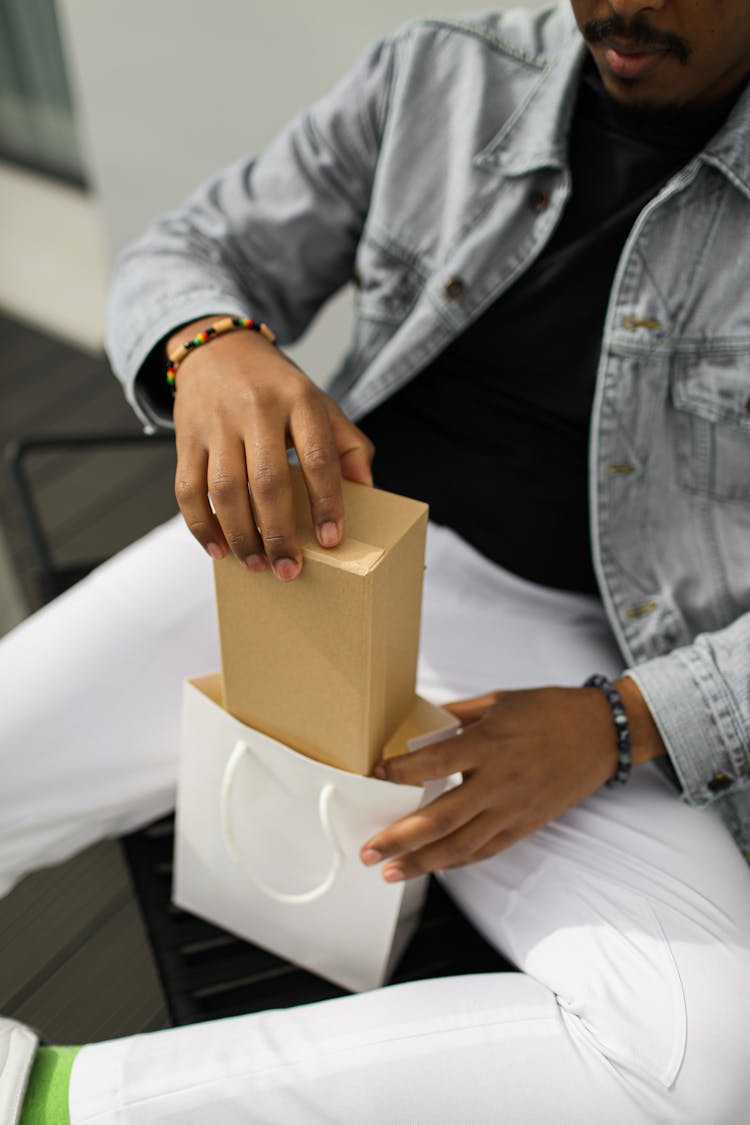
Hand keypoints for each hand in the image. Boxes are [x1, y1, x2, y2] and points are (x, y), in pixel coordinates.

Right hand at [170, 316, 373, 579]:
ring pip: (224, 489)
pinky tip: (218, 550)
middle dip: (279, 532)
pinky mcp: (186, 436)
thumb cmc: (277, 387)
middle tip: (290, 569)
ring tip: (257, 565)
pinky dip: (201, 525)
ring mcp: (216, 422)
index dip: (326, 502)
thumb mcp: (319, 403)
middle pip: (267, 480)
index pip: (318, 456)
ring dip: (240, 535)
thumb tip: (366, 489)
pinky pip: (187, 488)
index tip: (331, 540)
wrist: (217, 349)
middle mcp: (256, 408)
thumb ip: (348, 444)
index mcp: (299, 399)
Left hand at [360, 679, 664, 880]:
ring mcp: (513, 808)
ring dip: (422, 862)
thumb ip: (457, 716)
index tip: (376, 774)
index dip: (402, 771)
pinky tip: (432, 867)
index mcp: (490, 743)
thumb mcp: (498, 701)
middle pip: (441, 818)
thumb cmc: (549, 710)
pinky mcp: (526, 824)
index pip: (435, 762)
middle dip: (400, 837)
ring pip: (461, 845)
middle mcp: (500, 781)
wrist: (602, 733)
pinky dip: (456, 861)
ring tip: (390, 871)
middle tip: (368, 850)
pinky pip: (486, 850)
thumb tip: (418, 724)